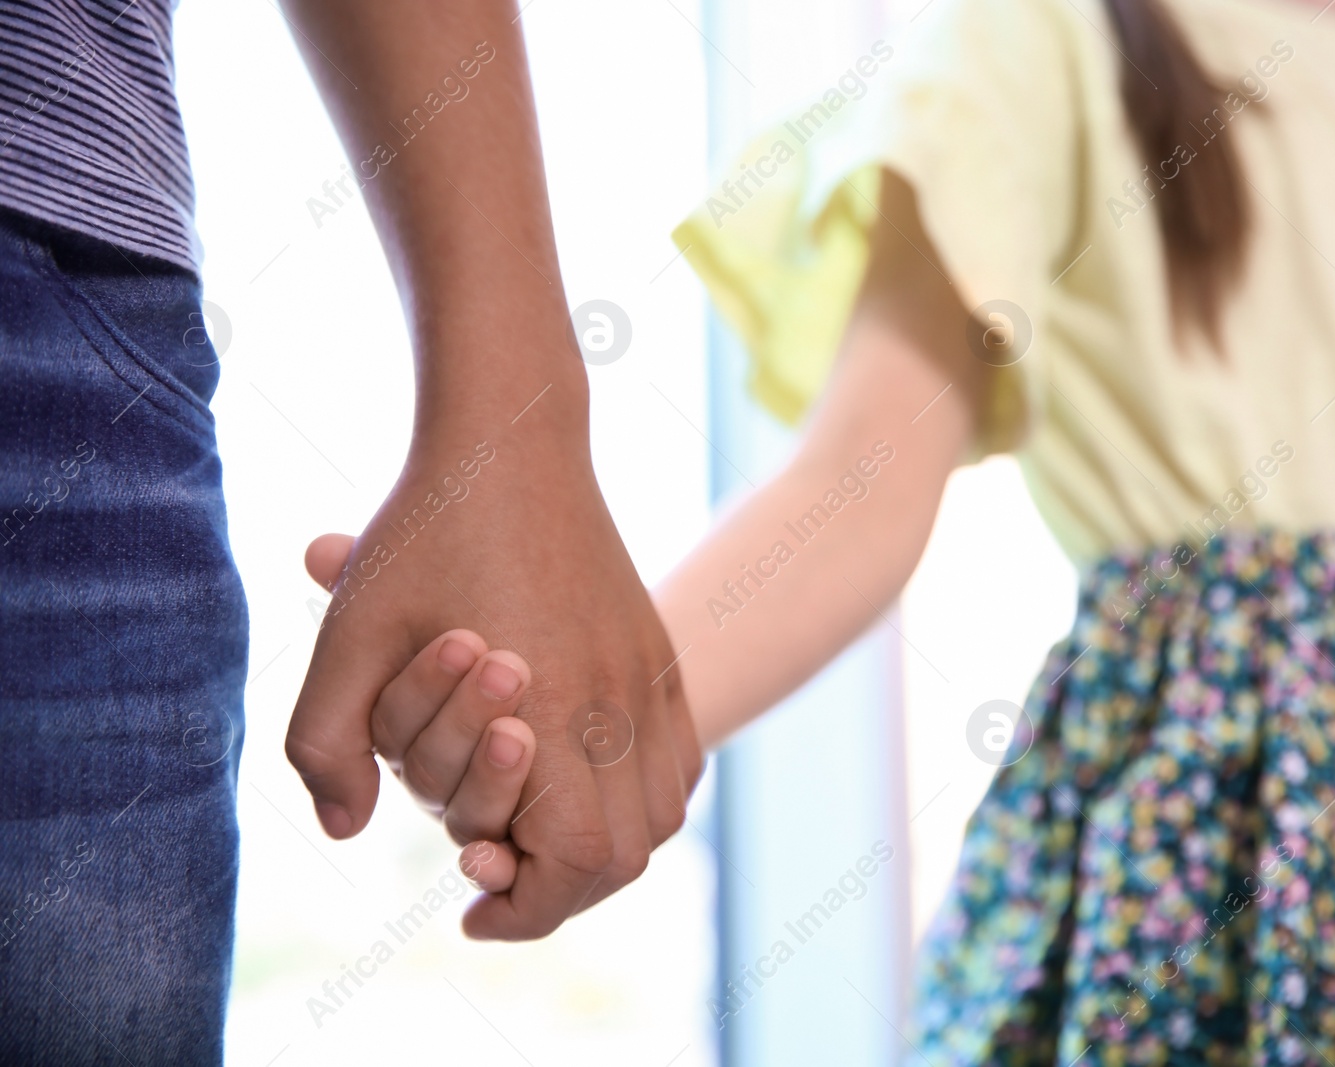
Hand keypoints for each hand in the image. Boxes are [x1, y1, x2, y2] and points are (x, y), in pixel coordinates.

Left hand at [292, 451, 702, 939]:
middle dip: (560, 888)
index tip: (469, 911)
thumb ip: (326, 744)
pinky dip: (637, 796)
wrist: (511, 444)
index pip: (577, 861)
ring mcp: (649, 676)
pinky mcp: (658, 653)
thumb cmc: (422, 536)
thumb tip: (346, 829)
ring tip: (538, 834)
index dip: (527, 910)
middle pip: (628, 854)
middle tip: (495, 875)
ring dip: (604, 845)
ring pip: (663, 813)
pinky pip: (678, 760)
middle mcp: (618, 702)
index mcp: (551, 707)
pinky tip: (580, 777)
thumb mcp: (347, 638)